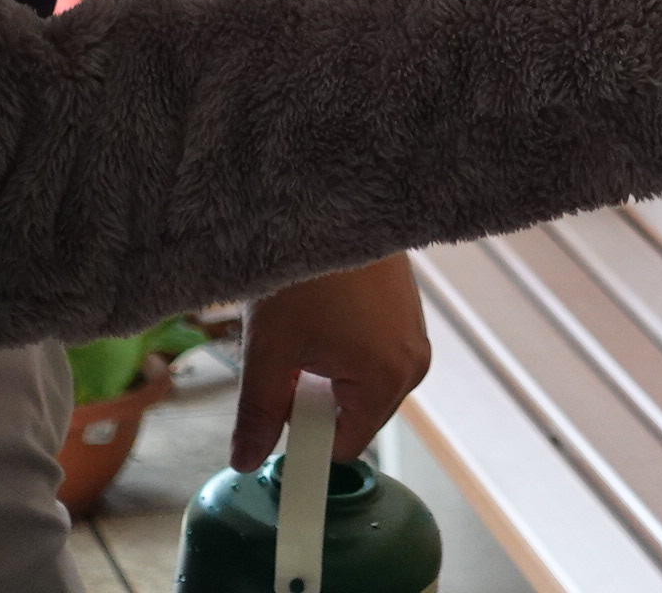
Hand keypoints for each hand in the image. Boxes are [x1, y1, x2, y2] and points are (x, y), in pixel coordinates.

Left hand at [230, 253, 429, 469]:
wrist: (330, 201)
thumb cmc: (304, 273)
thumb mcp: (269, 351)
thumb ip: (258, 415)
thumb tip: (245, 461)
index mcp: (386, 381)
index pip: (343, 446)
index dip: (303, 437)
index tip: (275, 411)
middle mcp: (413, 363)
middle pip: (355, 415)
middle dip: (315, 400)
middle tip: (287, 359)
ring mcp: (415, 335)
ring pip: (361, 383)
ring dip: (327, 372)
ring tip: (304, 328)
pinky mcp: (410, 312)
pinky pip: (374, 353)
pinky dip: (345, 347)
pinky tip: (323, 312)